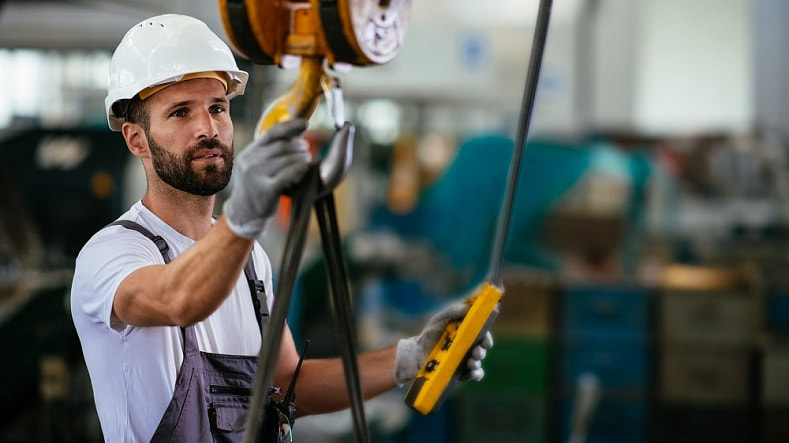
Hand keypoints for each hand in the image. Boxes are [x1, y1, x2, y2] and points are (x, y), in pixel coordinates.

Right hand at [223, 119, 310, 238]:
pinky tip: (304, 170)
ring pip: (285, 160)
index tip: (305, 123)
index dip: (290, 126)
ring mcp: (256, 176)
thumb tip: (294, 132)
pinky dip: (299, 170)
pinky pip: (287, 175)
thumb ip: (270, 151)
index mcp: (249, 152)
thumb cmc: (256, 186)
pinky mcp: (265, 190)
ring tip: (308, 159)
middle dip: (298, 145)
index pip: (271, 133)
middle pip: (280, 146)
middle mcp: (250, 162)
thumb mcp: (257, 165)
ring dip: (301, 158)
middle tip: (307, 148)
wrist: (243, 213)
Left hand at [393, 304, 493, 385]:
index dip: (486, 338)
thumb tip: (469, 307)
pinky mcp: (459, 373)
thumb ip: (454, 311)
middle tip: (476, 352)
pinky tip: (472, 373)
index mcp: (466, 333)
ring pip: (478, 362)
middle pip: (481, 349)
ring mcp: (464, 361)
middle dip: (481, 351)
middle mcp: (467, 347)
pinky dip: (476, 374)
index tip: (486, 341)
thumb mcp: (441, 319)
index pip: (481, 334)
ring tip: (471, 362)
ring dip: (477, 363)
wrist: (416, 353)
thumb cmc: (429, 334)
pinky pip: (473, 375)